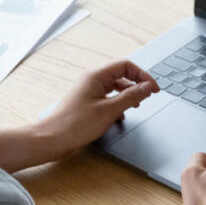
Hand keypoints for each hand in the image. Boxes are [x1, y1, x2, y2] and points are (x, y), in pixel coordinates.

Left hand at [0, 60, 158, 172]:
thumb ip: (131, 97)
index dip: (142, 76)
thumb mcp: (110, 110)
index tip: (153, 89)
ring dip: (127, 95)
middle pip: (120, 75)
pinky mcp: (86, 102)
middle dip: (136, 85)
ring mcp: (88, 91)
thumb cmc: (75, 124)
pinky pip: (107, 97)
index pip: (125, 66)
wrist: (52, 139)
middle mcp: (91, 80)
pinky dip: (117, 104)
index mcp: (96, 76)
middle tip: (148, 97)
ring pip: (114, 87)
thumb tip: (147, 87)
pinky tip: (121, 116)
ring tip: (136, 107)